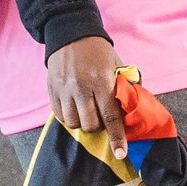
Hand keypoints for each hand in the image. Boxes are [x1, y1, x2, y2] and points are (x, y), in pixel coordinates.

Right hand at [48, 38, 126, 157]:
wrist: (71, 32)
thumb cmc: (98, 51)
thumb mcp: (116, 65)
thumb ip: (124, 86)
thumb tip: (135, 107)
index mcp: (101, 81)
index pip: (111, 117)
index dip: (117, 137)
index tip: (121, 152)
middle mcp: (81, 88)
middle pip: (90, 124)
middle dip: (98, 127)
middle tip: (102, 118)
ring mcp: (64, 90)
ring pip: (73, 123)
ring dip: (83, 123)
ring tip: (87, 112)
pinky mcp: (51, 90)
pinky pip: (59, 116)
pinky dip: (68, 117)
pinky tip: (75, 108)